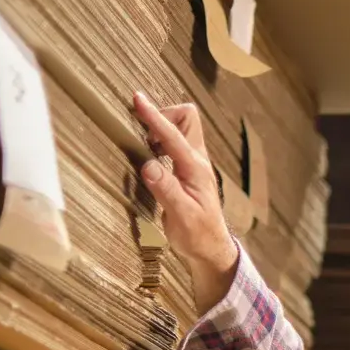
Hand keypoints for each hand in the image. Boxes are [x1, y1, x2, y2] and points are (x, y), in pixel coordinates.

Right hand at [132, 91, 238, 315]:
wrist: (211, 249)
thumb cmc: (197, 235)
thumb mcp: (181, 216)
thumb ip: (166, 189)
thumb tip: (149, 164)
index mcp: (195, 168)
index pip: (173, 135)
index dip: (155, 116)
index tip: (138, 100)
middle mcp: (197, 161)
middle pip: (186, 118)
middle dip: (163, 115)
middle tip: (141, 130)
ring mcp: (194, 164)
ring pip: (182, 129)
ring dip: (161, 127)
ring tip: (142, 143)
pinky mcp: (188, 170)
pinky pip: (175, 143)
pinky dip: (160, 140)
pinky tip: (149, 155)